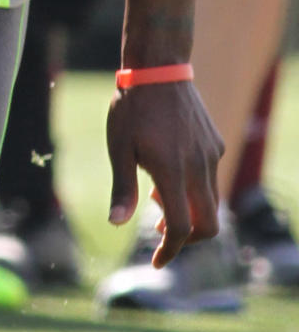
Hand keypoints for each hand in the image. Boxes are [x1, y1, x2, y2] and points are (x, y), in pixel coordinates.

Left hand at [106, 81, 222, 265]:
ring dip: (187, 212)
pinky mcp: (215, 145)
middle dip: (186, 239)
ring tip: (155, 197)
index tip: (156, 262)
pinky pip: (209, 179)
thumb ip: (122, 188)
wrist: (159, 69)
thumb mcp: (119, 148)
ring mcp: (211, 155)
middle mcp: (198, 167)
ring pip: (210, 202)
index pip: (180, 228)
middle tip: (159, 234)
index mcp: (172, 171)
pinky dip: (193, 190)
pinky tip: (168, 174)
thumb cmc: (131, 108)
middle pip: (208, 224)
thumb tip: (116, 224)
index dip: (169, 251)